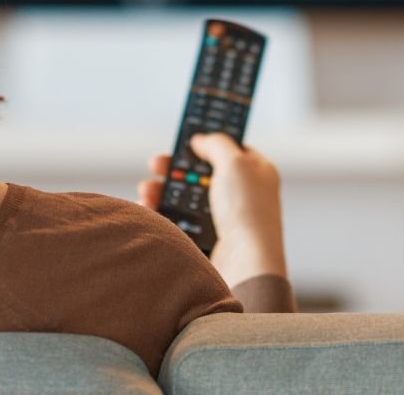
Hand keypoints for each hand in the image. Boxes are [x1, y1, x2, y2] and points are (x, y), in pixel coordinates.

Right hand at [137, 133, 286, 286]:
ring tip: (146, 190)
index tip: (186, 141)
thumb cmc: (247, 212)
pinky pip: (182, 222)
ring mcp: (226, 219)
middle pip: (203, 174)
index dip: (208, 144)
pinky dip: (164, 214)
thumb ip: (217, 144)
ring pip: (188, 199)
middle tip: (155, 164)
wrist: (246, 265)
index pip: (232, 151)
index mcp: (257, 173)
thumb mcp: (234, 163)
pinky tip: (149, 209)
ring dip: (164, 191)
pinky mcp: (210, 241)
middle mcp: (243, 195)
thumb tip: (202, 139)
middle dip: (176, 169)